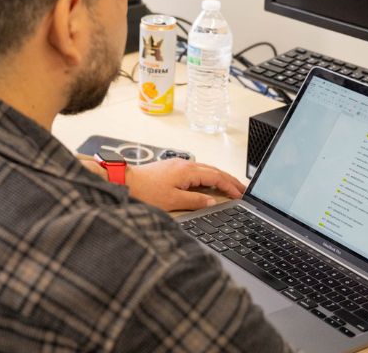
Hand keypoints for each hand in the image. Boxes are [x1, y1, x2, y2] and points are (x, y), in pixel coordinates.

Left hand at [126, 158, 244, 210]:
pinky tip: (209, 183)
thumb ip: (195, 201)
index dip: (230, 186)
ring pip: (205, 169)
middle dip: (229, 180)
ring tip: (230, 186)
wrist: (125, 181)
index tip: (240, 195)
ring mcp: (178, 165)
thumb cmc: (145, 191)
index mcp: (187, 171)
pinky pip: (197, 171)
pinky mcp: (172, 168)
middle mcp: (184, 165)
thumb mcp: (173, 201)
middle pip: (213, 171)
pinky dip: (208, 176)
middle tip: (242, 189)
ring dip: (219, 177)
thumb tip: (212, 202)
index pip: (216, 177)